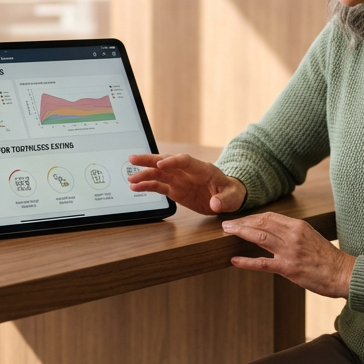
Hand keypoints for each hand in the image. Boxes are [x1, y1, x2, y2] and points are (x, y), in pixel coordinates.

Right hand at [127, 153, 246, 214]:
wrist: (227, 196)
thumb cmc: (231, 193)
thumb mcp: (232, 197)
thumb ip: (224, 199)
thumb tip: (215, 204)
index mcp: (202, 169)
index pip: (185, 161)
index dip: (172, 162)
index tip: (160, 165)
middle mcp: (188, 172)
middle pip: (166, 162)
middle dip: (150, 160)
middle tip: (134, 159)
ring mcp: (180, 180)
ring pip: (159, 174)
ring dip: (144, 174)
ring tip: (130, 178)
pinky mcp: (175, 190)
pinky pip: (159, 186)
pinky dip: (147, 186)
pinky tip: (135, 187)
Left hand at [223, 213, 354, 298]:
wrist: (343, 273)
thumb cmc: (328, 258)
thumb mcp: (311, 237)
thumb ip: (293, 233)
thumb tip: (274, 231)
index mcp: (298, 226)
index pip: (269, 216)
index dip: (252, 217)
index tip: (240, 220)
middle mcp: (293, 235)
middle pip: (261, 224)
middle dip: (241, 223)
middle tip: (226, 224)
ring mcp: (290, 251)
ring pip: (259, 238)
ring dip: (240, 233)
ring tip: (226, 233)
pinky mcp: (288, 268)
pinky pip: (262, 263)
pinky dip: (246, 262)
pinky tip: (234, 260)